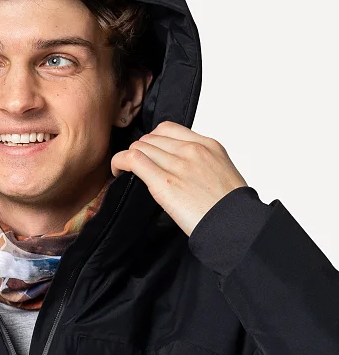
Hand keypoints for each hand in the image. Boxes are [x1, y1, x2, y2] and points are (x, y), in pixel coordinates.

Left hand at [110, 121, 247, 235]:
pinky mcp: (165, 182)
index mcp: (208, 145)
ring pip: (140, 146)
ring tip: (124, 171)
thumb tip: (181, 169)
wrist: (236, 225)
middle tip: (136, 167)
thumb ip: (201, 164)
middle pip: (151, 138)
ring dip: (128, 157)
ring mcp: (178, 164)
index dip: (153, 141)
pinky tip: (117, 171)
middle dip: (140, 150)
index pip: (168, 129)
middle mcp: (192, 150)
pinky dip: (119, 162)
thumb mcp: (221, 173)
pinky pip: (133, 160)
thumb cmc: (231, 208)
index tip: (149, 154)